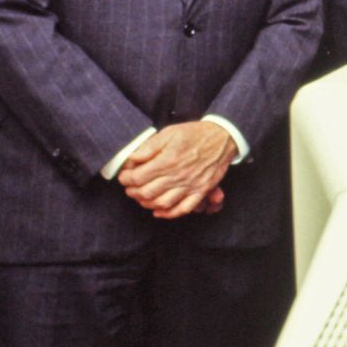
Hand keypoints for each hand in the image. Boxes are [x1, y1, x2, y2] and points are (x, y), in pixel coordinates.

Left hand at [117, 121, 235, 219]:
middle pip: (147, 192)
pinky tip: (159, 211)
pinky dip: (169, 214)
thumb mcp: (169, 133)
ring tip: (142, 197)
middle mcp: (178, 175)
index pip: (138, 177)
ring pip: (162, 203)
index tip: (124, 176)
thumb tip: (132, 160)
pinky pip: (183, 209)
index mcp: (168, 160)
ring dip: (147, 203)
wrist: (223, 137)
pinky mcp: (201, 191)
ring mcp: (191, 185)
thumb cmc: (195, 134)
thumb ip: (149, 147)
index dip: (126, 179)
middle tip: (130, 187)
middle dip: (133, 192)